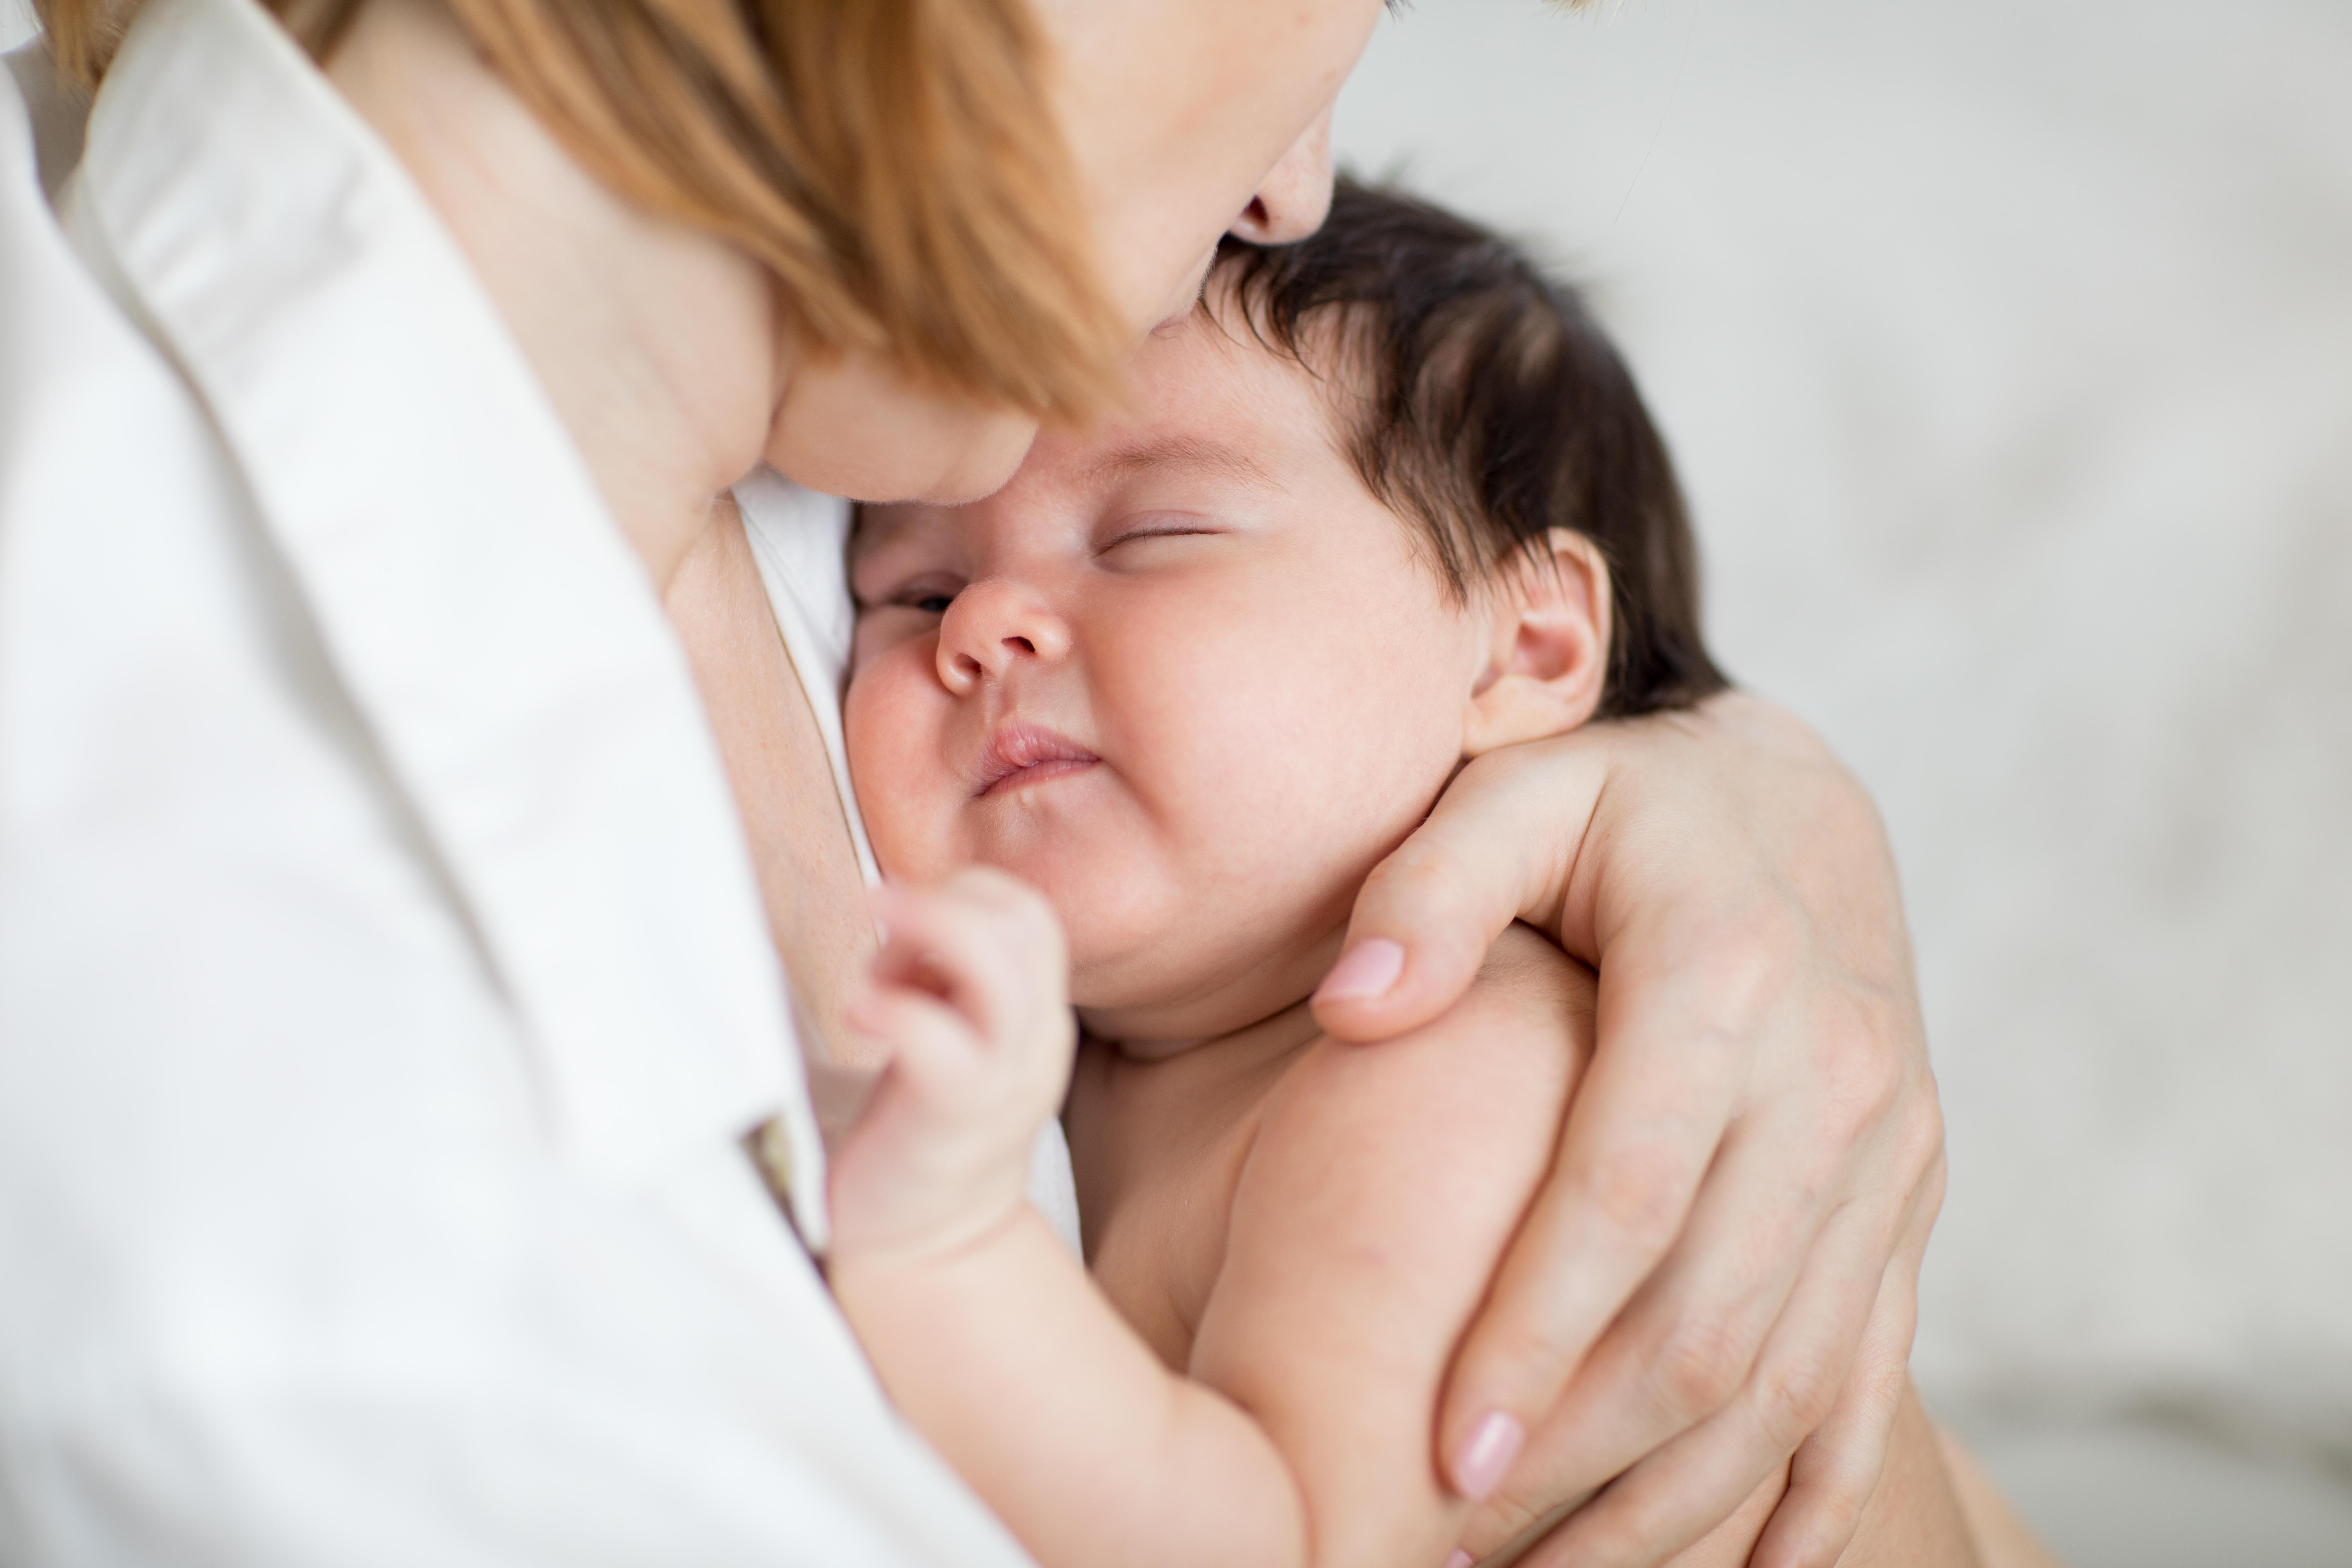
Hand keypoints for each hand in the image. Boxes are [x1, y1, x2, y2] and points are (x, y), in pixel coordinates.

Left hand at [827, 868, 1076, 1260]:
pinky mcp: (955, 1114)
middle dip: (944, 902)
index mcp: (1034, 1016)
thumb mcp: (954, 1038)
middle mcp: (1035, 1040)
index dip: (961, 896)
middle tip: (881, 940)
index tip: (903, 935)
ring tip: (875, 975)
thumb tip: (902, 909)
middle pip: (1026, 920)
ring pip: (1000, 966)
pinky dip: (893, 1009)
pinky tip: (860, 1021)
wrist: (928, 1249)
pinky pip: (942, 1038)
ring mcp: (1003, 1078)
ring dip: (925, 936)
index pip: (1028, 911)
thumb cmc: (919, 1132)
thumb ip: (946, 977)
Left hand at [1312, 692, 1945, 1567]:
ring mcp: (1889, 1154)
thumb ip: (1427, 885)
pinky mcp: (1910, 1201)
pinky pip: (1871, 1370)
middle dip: (1589, 1456)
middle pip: (1711, 1316)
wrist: (1797, 808)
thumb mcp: (1520, 794)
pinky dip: (1810, 1487)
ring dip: (1681, 1503)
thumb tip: (1349, 1007)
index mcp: (1725, 979)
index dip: (1535, 1335)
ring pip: (1792, 1375)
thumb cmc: (1622, 808)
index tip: (1442, 1452)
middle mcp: (1832, 1079)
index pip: (1625, 1197)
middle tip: (1465, 1550)